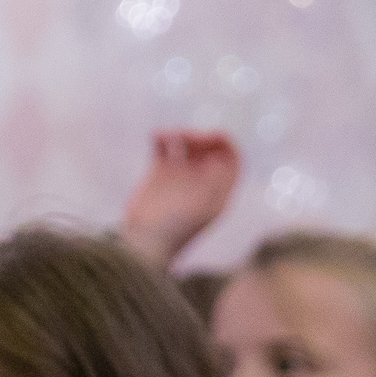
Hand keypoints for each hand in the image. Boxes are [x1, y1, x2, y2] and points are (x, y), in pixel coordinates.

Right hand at [120, 130, 238, 267]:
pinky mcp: (159, 173)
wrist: (143, 242)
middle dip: (200, 138)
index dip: (224, 143)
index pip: (232, 158)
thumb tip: (220, 156)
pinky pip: (164, 147)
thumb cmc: (175, 228)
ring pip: (188, 144)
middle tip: (186, 140)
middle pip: (210, 148)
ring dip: (181, 133)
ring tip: (169, 136)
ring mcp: (180, 176)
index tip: (210, 138)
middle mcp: (201, 181)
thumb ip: (217, 179)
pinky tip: (155, 136)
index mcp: (219, 191)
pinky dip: (161, 137)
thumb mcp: (204, 205)